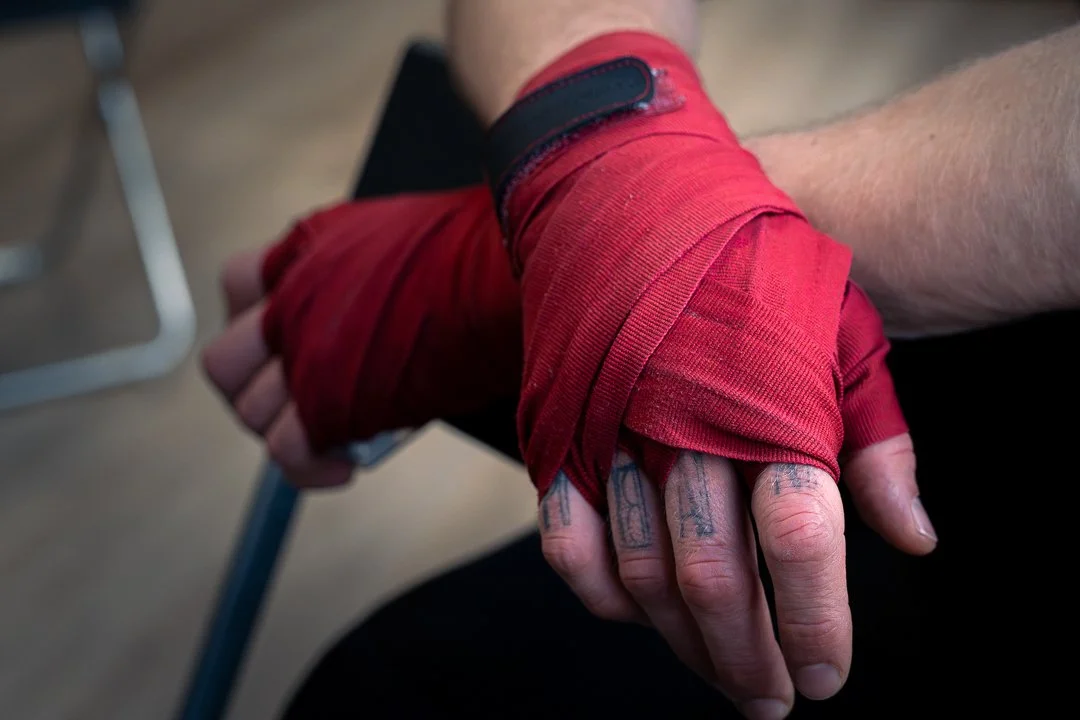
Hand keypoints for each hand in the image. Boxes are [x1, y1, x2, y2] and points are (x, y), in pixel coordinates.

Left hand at [201, 188, 519, 485]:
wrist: (501, 274)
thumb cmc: (473, 258)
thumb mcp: (390, 244)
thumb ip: (353, 278)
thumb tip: (363, 319)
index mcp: (301, 251)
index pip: (237, 284)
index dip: (257, 321)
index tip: (284, 343)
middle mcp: (288, 300)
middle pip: (226, 362)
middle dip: (258, 390)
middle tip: (300, 402)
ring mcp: (301, 352)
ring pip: (252, 412)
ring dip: (286, 432)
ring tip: (332, 439)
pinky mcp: (324, 402)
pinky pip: (287, 449)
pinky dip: (309, 469)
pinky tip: (340, 468)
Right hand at [496, 32, 935, 714]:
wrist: (632, 191)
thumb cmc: (747, 260)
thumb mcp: (841, 328)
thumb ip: (876, 438)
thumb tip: (911, 536)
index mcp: (764, 398)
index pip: (799, 537)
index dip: (814, 623)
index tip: (825, 676)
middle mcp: (681, 421)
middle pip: (714, 576)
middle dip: (747, 656)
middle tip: (770, 698)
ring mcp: (610, 427)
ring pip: (640, 571)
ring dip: (680, 642)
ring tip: (716, 674)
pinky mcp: (557, 428)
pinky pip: (565, 535)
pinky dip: (596, 590)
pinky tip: (631, 615)